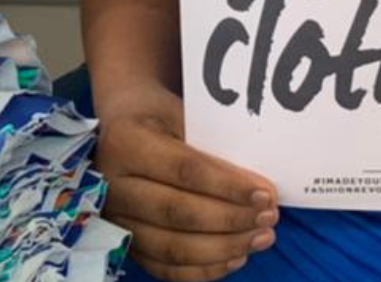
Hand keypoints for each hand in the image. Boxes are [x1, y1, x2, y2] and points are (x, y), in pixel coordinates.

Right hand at [96, 84, 279, 280]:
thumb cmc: (160, 118)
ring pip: (172, 248)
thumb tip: (259, 187)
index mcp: (126, 144)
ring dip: (224, 248)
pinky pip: (166, 269)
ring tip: (261, 237)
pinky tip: (236, 257)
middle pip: (177, 213)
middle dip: (231, 219)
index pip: (184, 170)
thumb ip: (213, 147)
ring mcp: (115, 220)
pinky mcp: (125, 244)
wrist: (121, 127)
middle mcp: (111, 186)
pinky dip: (204, 269)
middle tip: (269, 217)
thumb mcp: (182, 114)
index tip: (265, 193)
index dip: (228, 186)